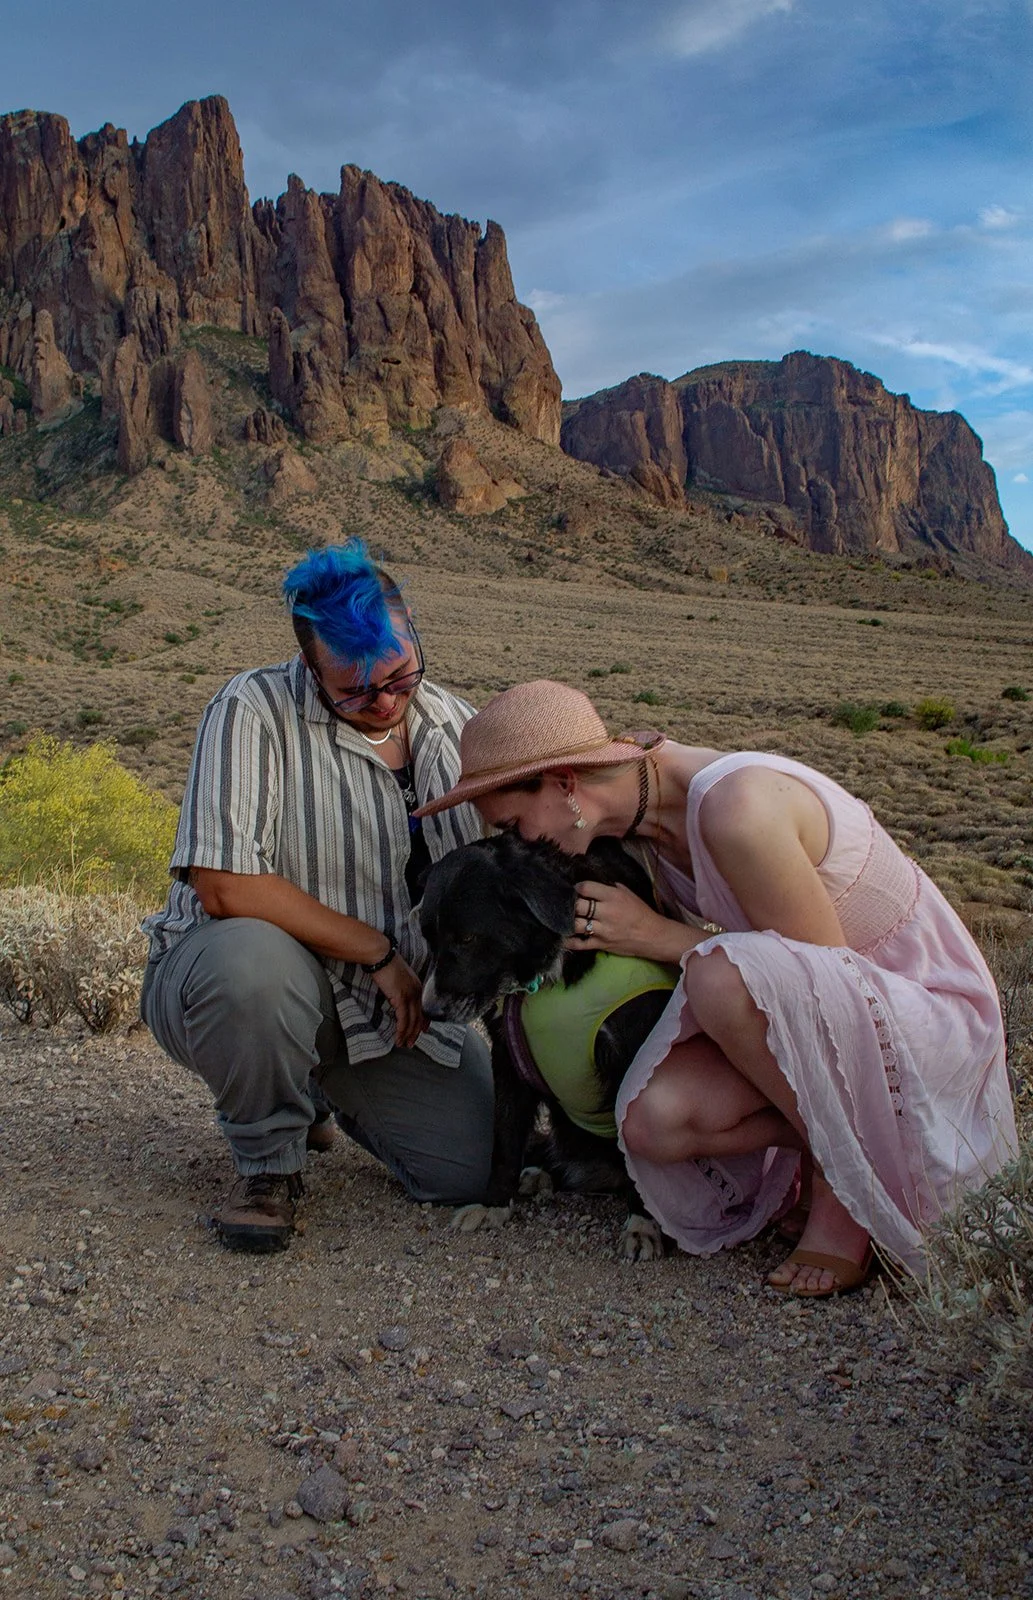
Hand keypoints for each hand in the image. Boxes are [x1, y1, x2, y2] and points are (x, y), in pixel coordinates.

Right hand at [371, 952, 426, 1046]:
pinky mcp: (401, 997)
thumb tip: (396, 999)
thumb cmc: (385, 963)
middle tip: (411, 1043)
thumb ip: (400, 989)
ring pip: (412, 1020)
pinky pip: (403, 1018)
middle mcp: (417, 991)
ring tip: (403, 1043)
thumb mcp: (397, 978)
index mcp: (417, 986)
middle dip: (415, 1032)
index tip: (422, 1031)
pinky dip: (401, 1029)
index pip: (423, 1008)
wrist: (380, 955)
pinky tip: (398, 1036)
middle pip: (419, 1017)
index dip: (423, 1022)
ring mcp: (410, 994)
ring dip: (407, 1034)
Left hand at [567, 879, 701, 964]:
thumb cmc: (640, 912)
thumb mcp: (628, 893)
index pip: (586, 888)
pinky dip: (569, 941)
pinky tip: (563, 936)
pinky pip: (579, 944)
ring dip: (568, 920)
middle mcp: (606, 913)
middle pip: (578, 906)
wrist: (652, 935)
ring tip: (564, 917)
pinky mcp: (600, 944)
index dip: (578, 887)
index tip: (577, 889)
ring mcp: (602, 930)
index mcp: (613, 897)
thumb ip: (610, 888)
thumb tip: (592, 883)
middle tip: (568, 903)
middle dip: (571, 903)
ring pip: (576, 924)